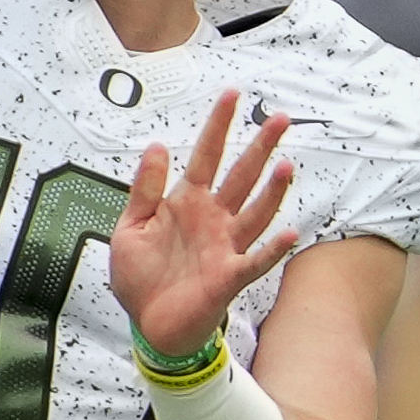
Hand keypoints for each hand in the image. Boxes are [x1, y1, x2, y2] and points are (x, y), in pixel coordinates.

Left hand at [108, 89, 294, 360]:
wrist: (147, 324)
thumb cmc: (141, 277)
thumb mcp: (130, 227)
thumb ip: (144, 190)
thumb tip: (156, 146)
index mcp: (187, 203)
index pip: (206, 156)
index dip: (218, 126)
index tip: (232, 94)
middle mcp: (212, 219)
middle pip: (241, 176)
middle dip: (260, 147)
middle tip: (280, 119)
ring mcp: (224, 246)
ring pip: (255, 212)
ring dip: (271, 191)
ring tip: (286, 165)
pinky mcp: (228, 277)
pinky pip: (254, 261)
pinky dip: (272, 250)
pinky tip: (289, 234)